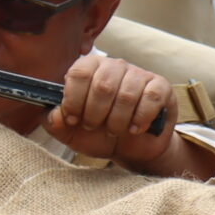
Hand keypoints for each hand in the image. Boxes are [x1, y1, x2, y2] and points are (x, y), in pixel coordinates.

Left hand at [48, 54, 178, 167]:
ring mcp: (139, 74)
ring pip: (127, 94)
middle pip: (103, 85)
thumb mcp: (69, 132)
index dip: (73, 99)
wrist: (129, 148)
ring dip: (117, 121)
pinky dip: (141, 118)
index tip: (72, 119)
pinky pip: (151, 97)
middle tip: (94, 127)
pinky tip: (134, 129)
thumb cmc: (97, 133)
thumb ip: (53, 122)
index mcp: (90, 69)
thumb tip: (56, 114)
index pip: (79, 72)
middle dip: (95, 114)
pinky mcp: (160, 87)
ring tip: (113, 131)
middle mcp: (114, 66)